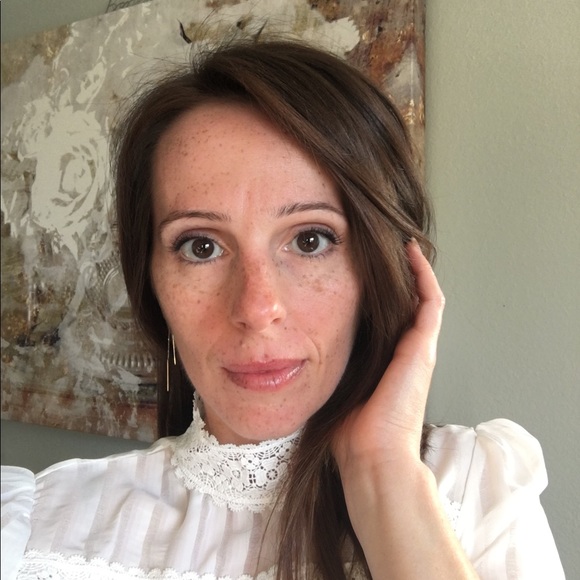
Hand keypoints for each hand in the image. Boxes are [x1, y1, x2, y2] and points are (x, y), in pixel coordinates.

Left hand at [332, 239, 444, 472]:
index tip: (363, 268)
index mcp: (386, 361)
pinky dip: (423, 275)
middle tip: (383, 246)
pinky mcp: (424, 347)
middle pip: (407, 303)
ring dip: (413, 269)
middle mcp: (407, 352)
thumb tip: (296, 355)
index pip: (388, 317)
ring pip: (422, 297)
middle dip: (397, 275)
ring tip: (400, 242)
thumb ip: (326, 369)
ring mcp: (419, 348)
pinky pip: (431, 301)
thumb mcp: (334, 388)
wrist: (372, 456)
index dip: (380, 292)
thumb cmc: (350, 432)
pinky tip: (411, 252)